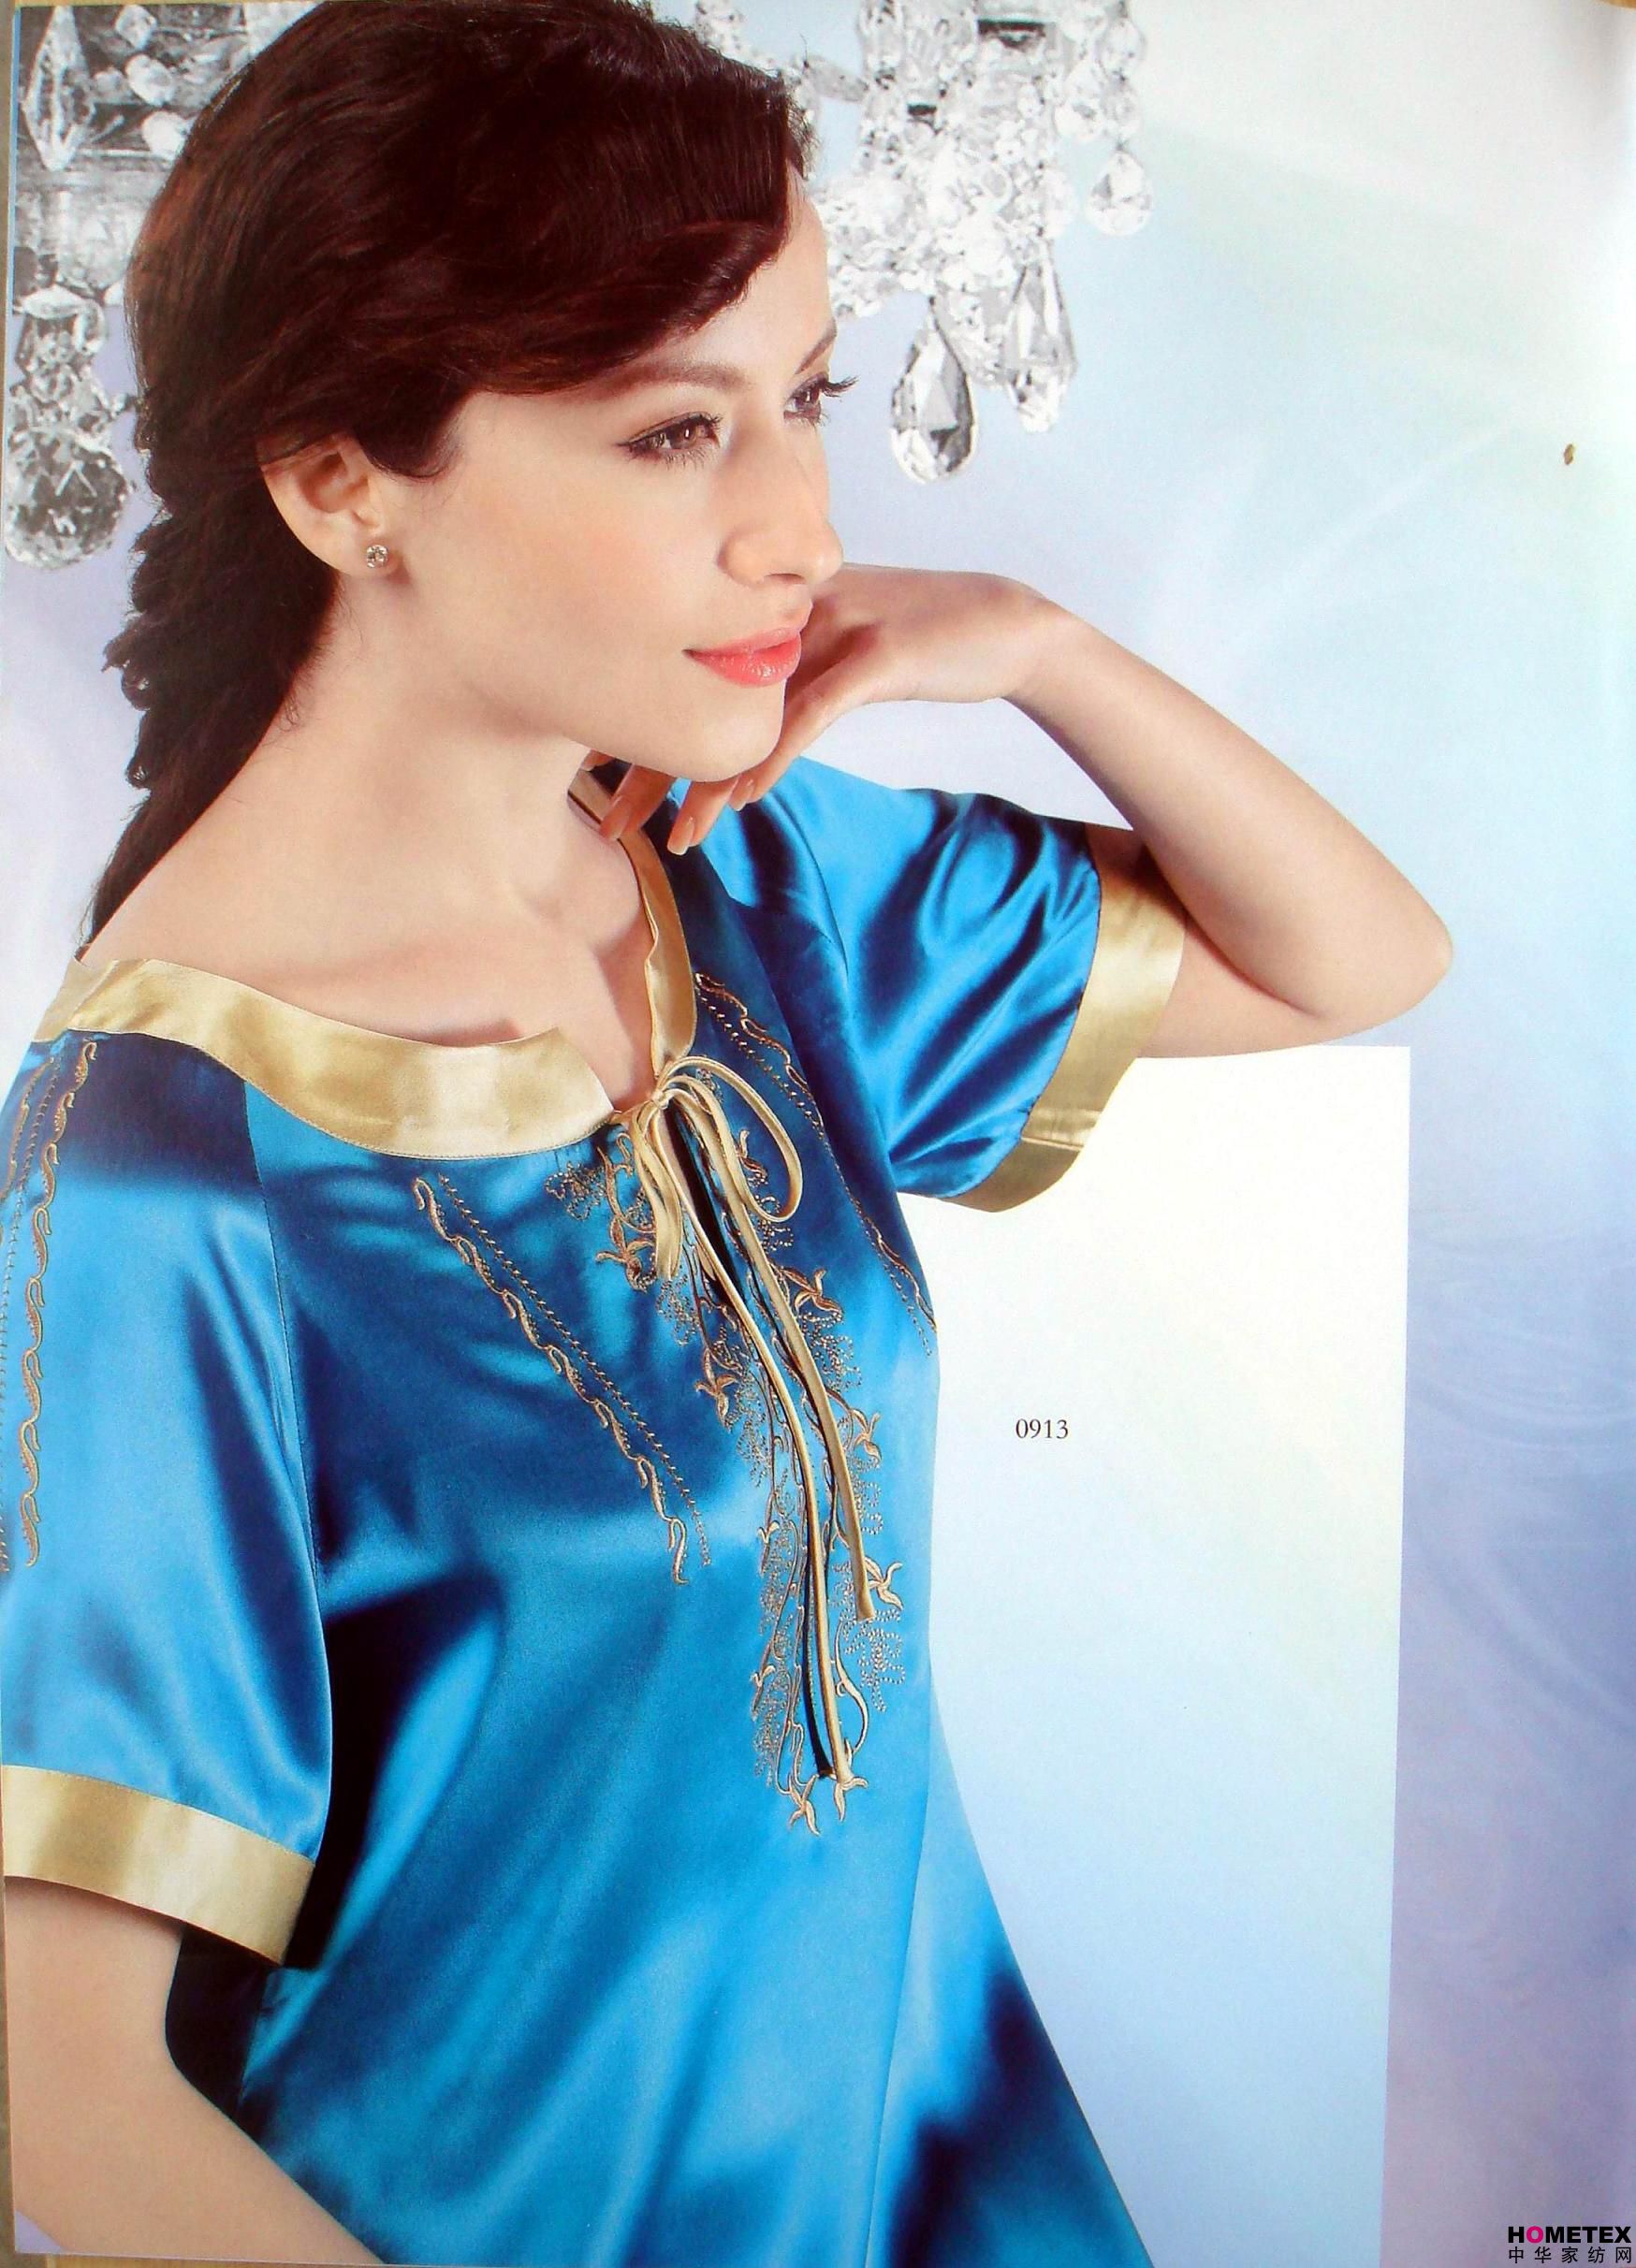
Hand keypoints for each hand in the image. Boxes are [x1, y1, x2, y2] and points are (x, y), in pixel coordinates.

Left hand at [598, 564, 1060, 851]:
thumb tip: (732, 732)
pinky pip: (812, 714)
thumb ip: (784, 678)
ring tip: (677, 837)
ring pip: (750, 714)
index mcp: (770, 610)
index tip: (597, 781)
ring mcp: (834, 627)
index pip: (687, 672)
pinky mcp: (879, 656)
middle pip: (700, 692)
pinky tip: (742, 797)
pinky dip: (775, 757)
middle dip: (651, 764)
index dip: (639, 727)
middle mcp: (790, 611)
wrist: (1007, 627)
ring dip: (707, 781)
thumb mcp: (838, 655)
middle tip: (609, 823)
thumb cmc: (921, 645)